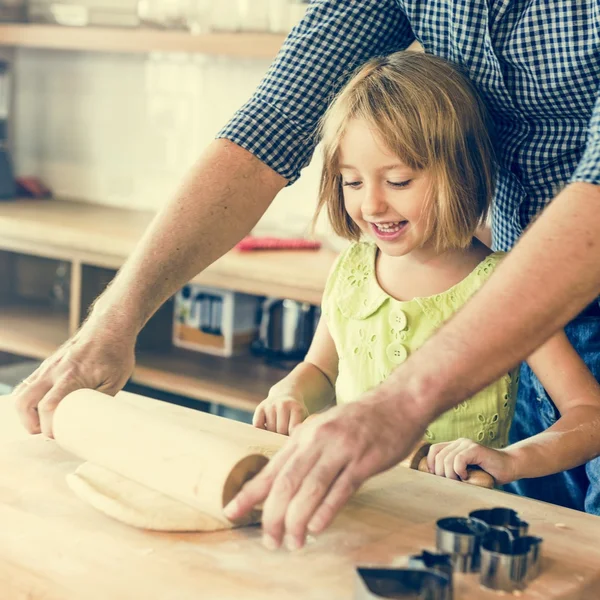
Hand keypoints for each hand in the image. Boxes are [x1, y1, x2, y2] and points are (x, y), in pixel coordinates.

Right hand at [11, 316, 135, 437]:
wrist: (110, 327)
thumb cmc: (115, 353)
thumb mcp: (115, 381)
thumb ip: (99, 402)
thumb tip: (91, 423)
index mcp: (72, 375)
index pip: (49, 405)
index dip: (48, 425)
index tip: (57, 435)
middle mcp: (54, 371)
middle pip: (24, 402)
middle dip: (30, 423)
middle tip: (47, 431)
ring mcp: (47, 367)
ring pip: (20, 394)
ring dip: (25, 413)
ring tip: (43, 422)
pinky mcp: (46, 366)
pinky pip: (26, 385)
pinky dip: (28, 401)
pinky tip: (41, 408)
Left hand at [224, 393, 425, 550]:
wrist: (397, 402)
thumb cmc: (359, 420)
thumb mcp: (324, 428)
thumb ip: (304, 452)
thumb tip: (282, 482)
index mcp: (305, 434)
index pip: (271, 469)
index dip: (250, 493)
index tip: (231, 511)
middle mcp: (318, 440)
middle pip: (286, 482)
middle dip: (272, 515)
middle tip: (268, 540)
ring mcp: (341, 449)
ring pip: (310, 488)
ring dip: (296, 520)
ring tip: (291, 543)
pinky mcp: (364, 460)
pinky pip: (340, 489)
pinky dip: (325, 511)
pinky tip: (315, 528)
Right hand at [253, 395, 307, 435]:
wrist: (285, 394)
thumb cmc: (295, 412)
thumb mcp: (304, 417)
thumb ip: (302, 428)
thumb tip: (295, 443)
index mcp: (296, 407)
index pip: (293, 429)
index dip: (292, 438)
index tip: (292, 440)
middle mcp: (283, 404)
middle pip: (281, 430)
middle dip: (282, 437)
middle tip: (284, 438)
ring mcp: (270, 405)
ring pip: (269, 429)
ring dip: (272, 435)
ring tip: (277, 433)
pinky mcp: (260, 407)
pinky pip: (258, 425)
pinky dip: (261, 431)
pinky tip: (267, 429)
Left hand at [426, 438, 516, 484]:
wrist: (510, 466)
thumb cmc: (488, 473)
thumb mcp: (466, 472)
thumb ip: (452, 471)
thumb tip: (433, 479)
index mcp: (455, 446)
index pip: (434, 450)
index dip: (431, 464)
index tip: (436, 477)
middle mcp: (460, 443)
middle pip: (438, 456)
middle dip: (441, 473)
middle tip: (452, 483)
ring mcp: (467, 444)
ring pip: (447, 459)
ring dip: (451, 475)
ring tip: (460, 481)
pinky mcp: (476, 449)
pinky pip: (458, 460)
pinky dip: (459, 471)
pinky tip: (466, 477)